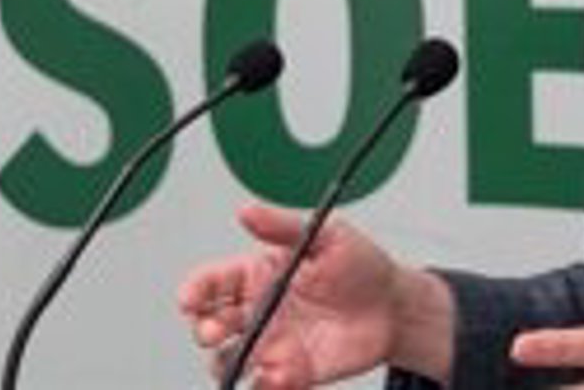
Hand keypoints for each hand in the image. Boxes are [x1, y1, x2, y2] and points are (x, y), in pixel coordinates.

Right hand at [176, 203, 440, 388]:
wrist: (394, 306)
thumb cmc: (360, 265)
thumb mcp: (327, 236)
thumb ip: (283, 227)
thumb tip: (246, 211)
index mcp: (256, 275)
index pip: (210, 282)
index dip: (193, 290)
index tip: (189, 299)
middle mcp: (257, 311)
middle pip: (209, 325)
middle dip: (204, 329)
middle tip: (215, 330)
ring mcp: (271, 344)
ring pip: (228, 360)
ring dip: (228, 363)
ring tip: (257, 357)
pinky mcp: (291, 373)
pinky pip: (263, 386)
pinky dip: (263, 386)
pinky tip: (279, 377)